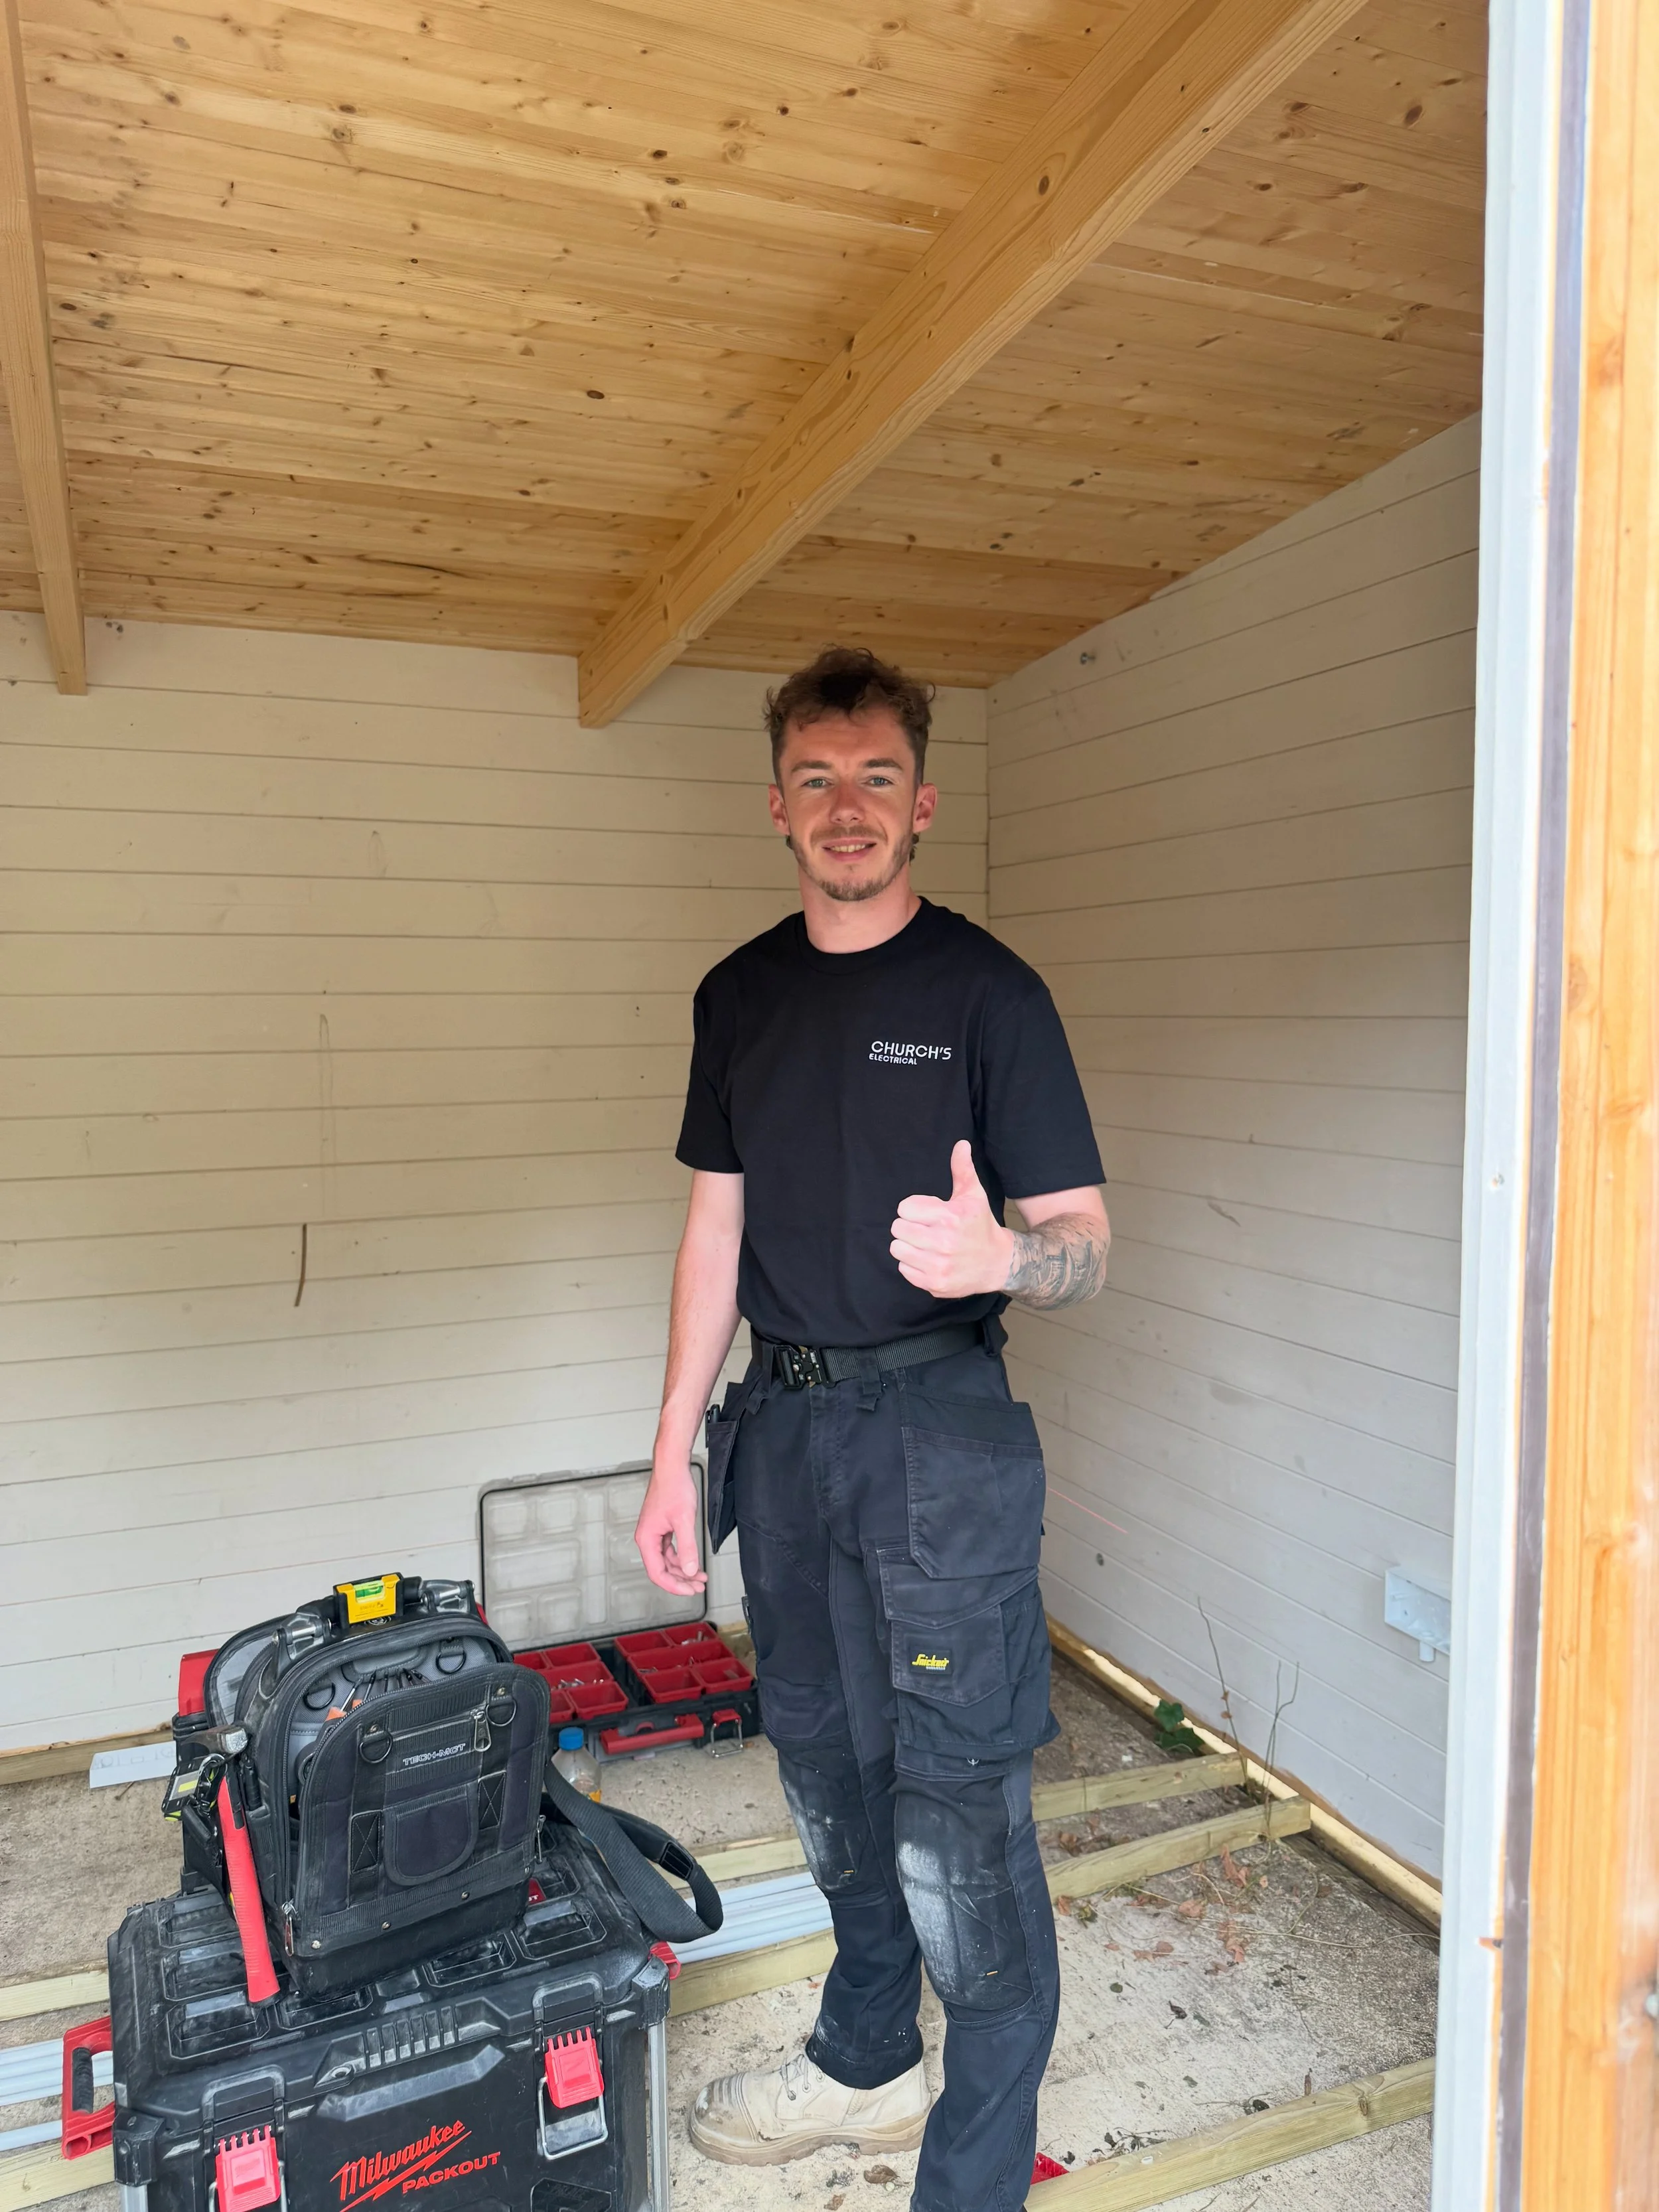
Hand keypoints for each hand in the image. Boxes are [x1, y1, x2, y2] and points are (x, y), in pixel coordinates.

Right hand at [635, 1459, 707, 1595]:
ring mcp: (654, 1534)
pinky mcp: (661, 1528)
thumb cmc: (674, 1488)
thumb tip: (691, 1570)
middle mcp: (647, 1538)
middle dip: (681, 1580)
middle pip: (662, 1570)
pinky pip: (670, 1551)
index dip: (674, 1586)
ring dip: (683, 1570)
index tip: (690, 1591)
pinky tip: (693, 1562)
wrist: (672, 1468)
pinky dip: (682, 1558)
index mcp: (646, 1539)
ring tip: (700, 1578)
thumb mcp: (684, 1520)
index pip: (657, 1573)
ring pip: (667, 1561)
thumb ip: (687, 1547)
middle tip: (699, 1587)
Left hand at [891, 1139, 1014, 1298]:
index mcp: (950, 1217)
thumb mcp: (974, 1195)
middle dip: (908, 1226)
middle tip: (924, 1229)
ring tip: (924, 1244)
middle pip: (897, 1228)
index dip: (913, 1208)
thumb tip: (960, 1144)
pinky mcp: (934, 1284)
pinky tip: (928, 1259)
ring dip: (907, 1245)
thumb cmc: (981, 1225)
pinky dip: (912, 1264)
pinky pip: (903, 1269)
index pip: (904, 1208)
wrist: (998, 1263)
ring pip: (897, 1249)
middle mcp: (943, 1242)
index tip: (926, 1213)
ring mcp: (938, 1265)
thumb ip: (962, 1169)